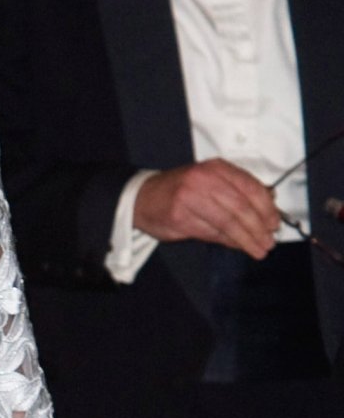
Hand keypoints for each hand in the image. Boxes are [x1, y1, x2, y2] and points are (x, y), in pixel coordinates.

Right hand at [133, 161, 279, 260]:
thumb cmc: (180, 191)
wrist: (143, 197)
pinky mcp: (181, 217)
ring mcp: (191, 198)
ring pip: (228, 222)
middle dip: (258, 227)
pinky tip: (238, 246)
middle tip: (268, 240)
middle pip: (241, 206)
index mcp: (216, 168)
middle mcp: (204, 179)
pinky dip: (228, 241)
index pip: (250, 187)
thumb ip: (236, 191)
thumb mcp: (211, 181)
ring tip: (258, 249)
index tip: (274, 222)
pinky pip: (211, 232)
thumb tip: (267, 205)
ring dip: (246, 239)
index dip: (266, 207)